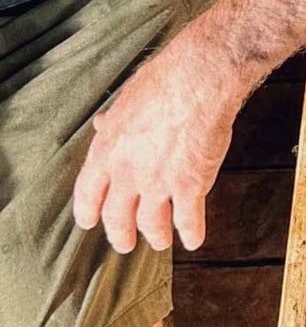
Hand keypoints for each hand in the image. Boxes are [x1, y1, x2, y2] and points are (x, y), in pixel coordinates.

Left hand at [73, 39, 247, 252]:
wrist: (197, 82)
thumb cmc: (164, 82)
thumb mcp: (125, 101)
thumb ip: (114, 121)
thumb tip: (101, 124)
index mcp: (106, 151)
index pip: (88, 192)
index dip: (88, 211)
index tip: (89, 223)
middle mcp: (126, 173)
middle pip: (117, 216)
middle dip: (121, 234)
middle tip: (125, 244)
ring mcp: (158, 183)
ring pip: (151, 223)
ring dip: (155, 236)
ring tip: (160, 243)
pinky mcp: (190, 185)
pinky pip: (189, 219)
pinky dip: (191, 233)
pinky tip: (194, 240)